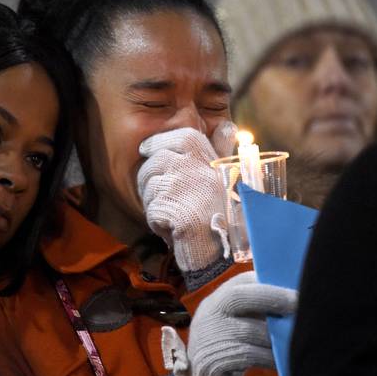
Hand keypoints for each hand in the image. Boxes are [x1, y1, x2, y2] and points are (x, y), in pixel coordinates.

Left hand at [137, 121, 236, 271]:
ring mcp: (181, 186)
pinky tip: (176, 229)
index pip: (178, 137)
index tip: (146, 149)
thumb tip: (226, 126)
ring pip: (148, 188)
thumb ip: (222, 150)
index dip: (157, 142)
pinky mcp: (171, 208)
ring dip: (155, 204)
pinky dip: (158, 223)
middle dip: (150, 180)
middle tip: (164, 197)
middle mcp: (193, 165)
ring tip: (176, 215)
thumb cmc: (227, 213)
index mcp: (207, 155)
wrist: (230, 249)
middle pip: (154, 163)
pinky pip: (151, 210)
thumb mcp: (227, 176)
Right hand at [186, 271, 296, 375]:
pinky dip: (269, 357)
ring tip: (295, 338)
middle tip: (299, 303)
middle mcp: (209, 314)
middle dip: (272, 297)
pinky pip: (249, 355)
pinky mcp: (213, 360)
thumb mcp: (230, 323)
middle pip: (238, 296)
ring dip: (276, 335)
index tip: (292, 286)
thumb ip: (251, 310)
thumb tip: (289, 297)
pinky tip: (280, 360)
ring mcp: (209, 336)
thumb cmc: (226, 348)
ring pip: (249, 330)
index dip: (267, 281)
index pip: (241, 281)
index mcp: (215, 301)